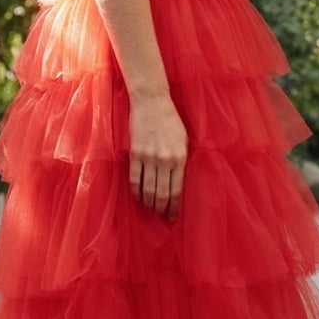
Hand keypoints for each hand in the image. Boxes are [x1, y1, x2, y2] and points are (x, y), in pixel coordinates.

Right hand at [128, 89, 186, 219]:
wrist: (152, 102)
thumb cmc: (170, 120)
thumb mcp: (183, 139)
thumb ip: (181, 160)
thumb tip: (178, 181)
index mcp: (180, 158)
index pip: (177, 190)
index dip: (174, 207)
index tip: (172, 216)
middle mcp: (165, 160)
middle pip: (162, 194)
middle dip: (161, 209)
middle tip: (161, 216)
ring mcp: (149, 157)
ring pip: (148, 189)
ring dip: (149, 203)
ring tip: (150, 209)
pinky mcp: (135, 154)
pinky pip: (135, 179)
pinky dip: (136, 191)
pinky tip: (138, 197)